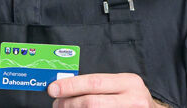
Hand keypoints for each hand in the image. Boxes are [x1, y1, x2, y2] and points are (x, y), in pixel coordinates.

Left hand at [48, 72, 164, 106]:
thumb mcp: (118, 86)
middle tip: (56, 104)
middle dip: (69, 103)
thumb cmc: (128, 97)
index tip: (53, 89)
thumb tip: (62, 86)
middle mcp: (134, 99)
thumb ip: (95, 85)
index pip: (94, 82)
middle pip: (92, 103)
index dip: (70, 86)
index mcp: (129, 82)